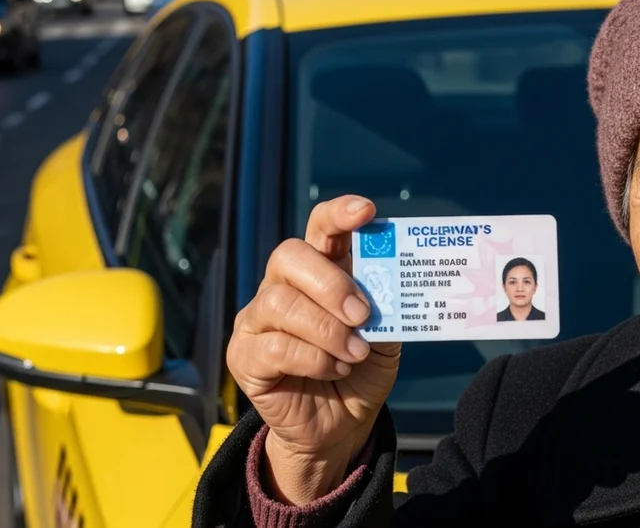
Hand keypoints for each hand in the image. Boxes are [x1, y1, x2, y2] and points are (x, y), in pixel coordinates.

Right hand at [227, 195, 401, 504]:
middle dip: (330, 282)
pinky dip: (313, 358)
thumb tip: (394, 279)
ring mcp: (257, 319)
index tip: (366, 211)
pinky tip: (335, 369)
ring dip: (326, 329)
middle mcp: (282, 285)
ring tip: (355, 352)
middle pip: (289, 255)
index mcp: (319, 269)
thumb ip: (386, 304)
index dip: (339, 214)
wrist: (341, 427)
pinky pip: (273, 346)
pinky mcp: (245, 356)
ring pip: (280, 303)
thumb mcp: (386, 335)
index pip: (320, 227)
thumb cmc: (360, 369)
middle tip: (363, 314)